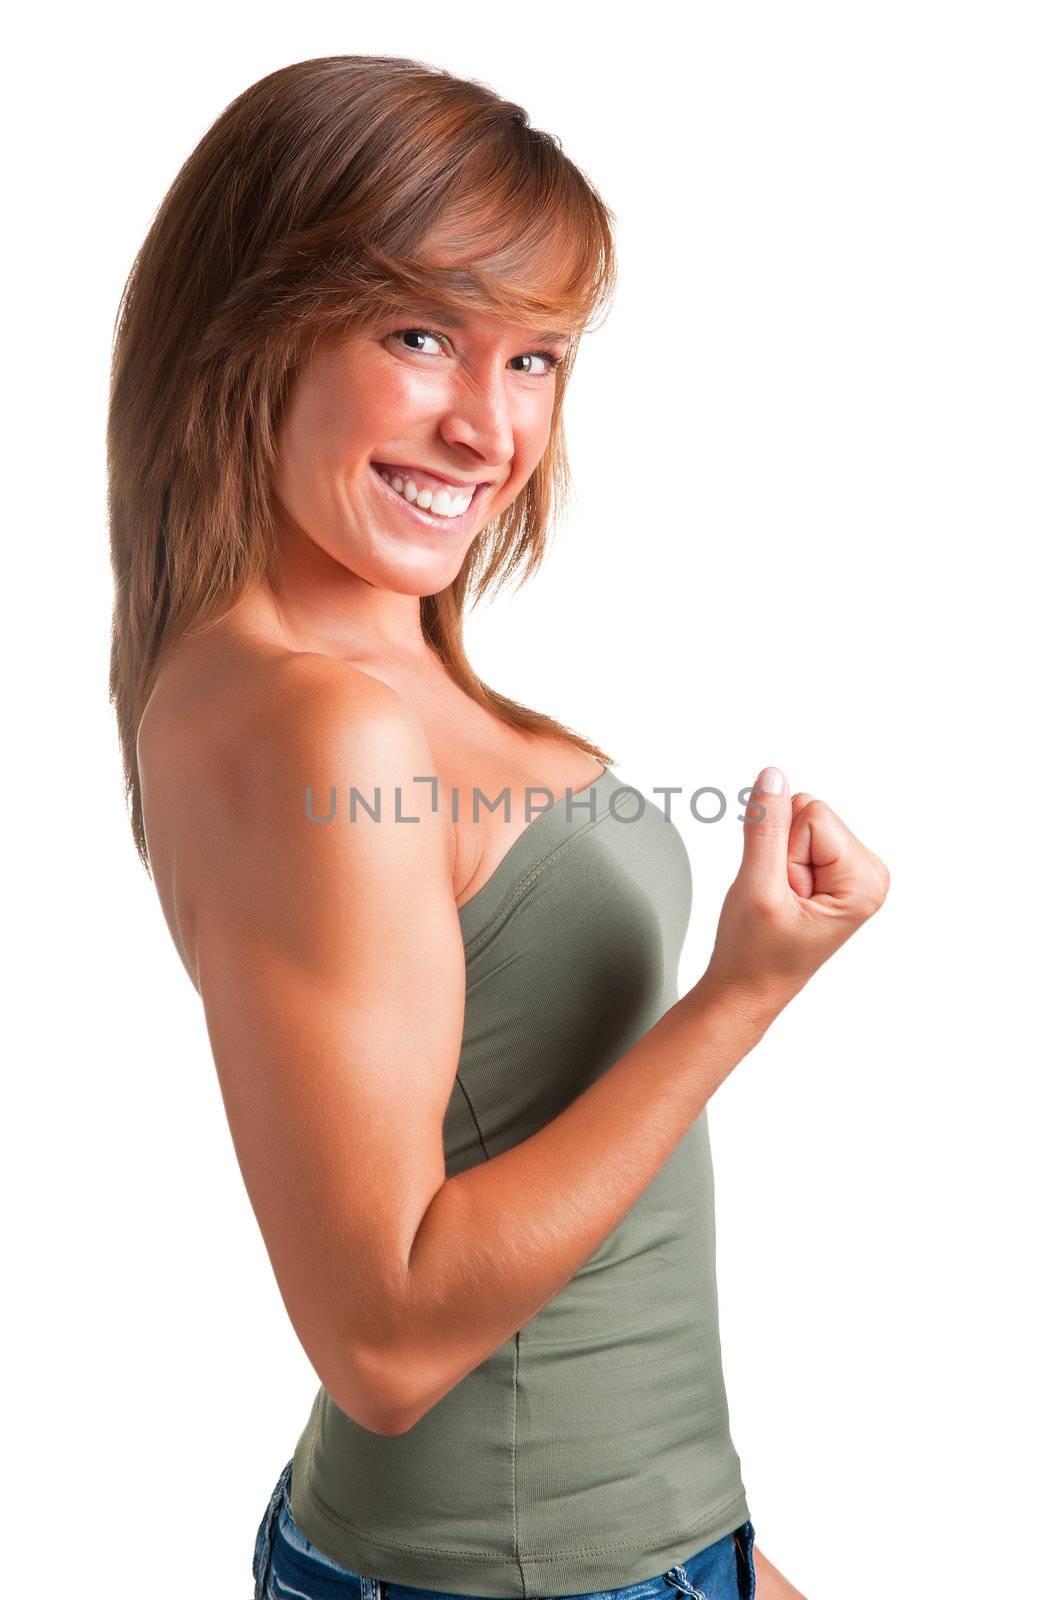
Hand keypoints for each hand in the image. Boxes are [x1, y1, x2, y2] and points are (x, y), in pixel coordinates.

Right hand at [697, 765, 889, 1029]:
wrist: (747, 988)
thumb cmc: (755, 953)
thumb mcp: (757, 886)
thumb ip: (766, 828)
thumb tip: (773, 776)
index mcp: (864, 881)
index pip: (813, 813)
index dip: (782, 850)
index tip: (780, 892)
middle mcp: (869, 874)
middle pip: (810, 813)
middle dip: (781, 852)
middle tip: (778, 897)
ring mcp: (852, 873)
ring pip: (799, 822)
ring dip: (778, 859)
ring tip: (779, 900)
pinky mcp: (834, 872)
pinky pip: (796, 835)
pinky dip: (779, 862)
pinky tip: (782, 896)